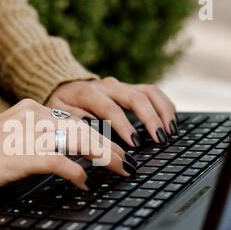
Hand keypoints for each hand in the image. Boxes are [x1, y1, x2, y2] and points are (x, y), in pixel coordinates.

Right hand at [0, 99, 131, 197]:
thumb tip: (67, 155)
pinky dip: (76, 172)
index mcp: (31, 109)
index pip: (75, 121)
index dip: (99, 136)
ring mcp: (26, 133)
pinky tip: (84, 183)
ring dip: (104, 157)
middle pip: (83, 129)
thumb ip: (38, 139)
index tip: (114, 150)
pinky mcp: (20, 154)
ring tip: (120, 170)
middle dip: (110, 147)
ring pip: (78, 140)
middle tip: (127, 163)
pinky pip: (59, 161)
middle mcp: (32, 115)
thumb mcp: (11, 137)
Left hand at [46, 77, 177, 146]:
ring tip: (170, 132)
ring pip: (149, 92)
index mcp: (88, 93)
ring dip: (162, 111)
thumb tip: (93, 136)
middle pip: (135, 97)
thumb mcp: (59, 117)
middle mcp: (108, 86)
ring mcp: (121, 86)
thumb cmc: (61, 107)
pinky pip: (153, 93)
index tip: (135, 143)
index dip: (124, 126)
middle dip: (150, 119)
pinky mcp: (130, 89)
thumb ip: (74, 124)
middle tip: (160, 139)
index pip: (110, 108)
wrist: (62, 87)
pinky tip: (171, 122)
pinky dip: (165, 106)